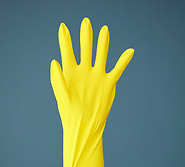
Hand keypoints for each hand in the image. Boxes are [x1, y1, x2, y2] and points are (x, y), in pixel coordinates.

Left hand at [50, 17, 133, 166]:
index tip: (62, 26)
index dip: (65, 39)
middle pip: (85, 49)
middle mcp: (84, 71)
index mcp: (70, 73)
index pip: (67, 52)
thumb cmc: (70, 115)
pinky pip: (118, 68)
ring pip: (101, 55)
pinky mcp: (109, 83)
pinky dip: (124, 60)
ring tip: (104, 29)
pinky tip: (130, 51)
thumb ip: (58, 80)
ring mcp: (97, 76)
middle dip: (85, 36)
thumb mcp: (62, 97)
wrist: (85, 127)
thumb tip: (54, 61)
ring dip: (103, 43)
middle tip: (85, 22)